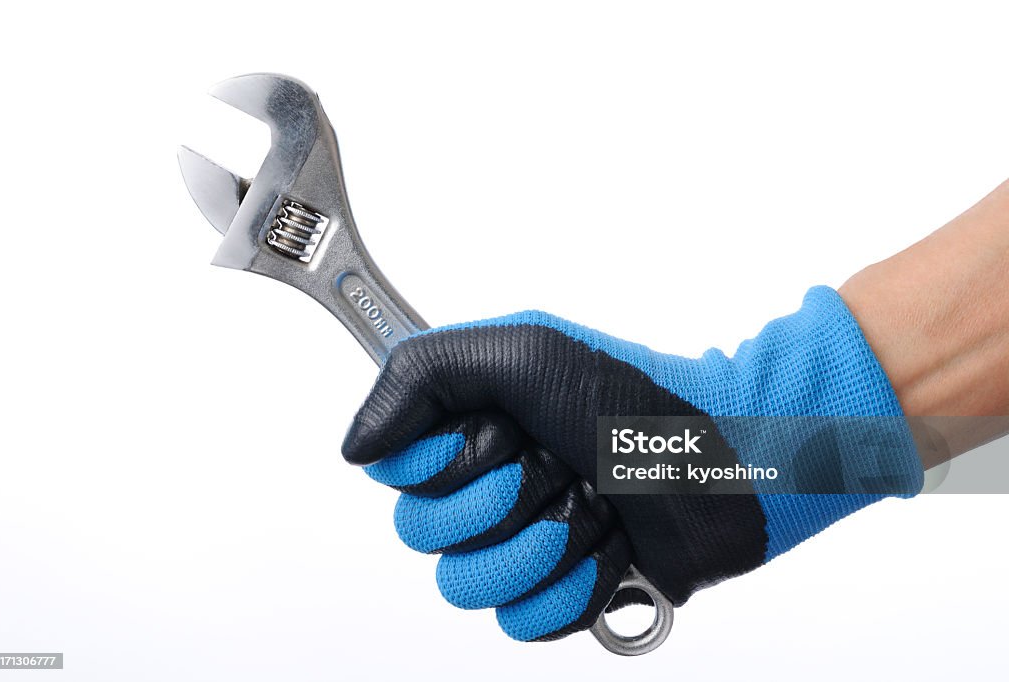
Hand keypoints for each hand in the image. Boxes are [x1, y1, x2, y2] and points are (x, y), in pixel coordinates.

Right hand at [342, 287, 922, 640]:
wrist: (731, 458)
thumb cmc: (638, 394)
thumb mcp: (523, 349)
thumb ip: (418, 375)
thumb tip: (356, 448)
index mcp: (470, 428)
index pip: (395, 473)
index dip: (439, 463)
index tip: (493, 432)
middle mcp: (487, 486)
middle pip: (422, 537)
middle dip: (500, 501)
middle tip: (557, 465)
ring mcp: (524, 543)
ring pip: (466, 587)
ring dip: (542, 544)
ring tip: (594, 507)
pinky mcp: (564, 592)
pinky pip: (524, 622)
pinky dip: (573, 585)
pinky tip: (612, 548)